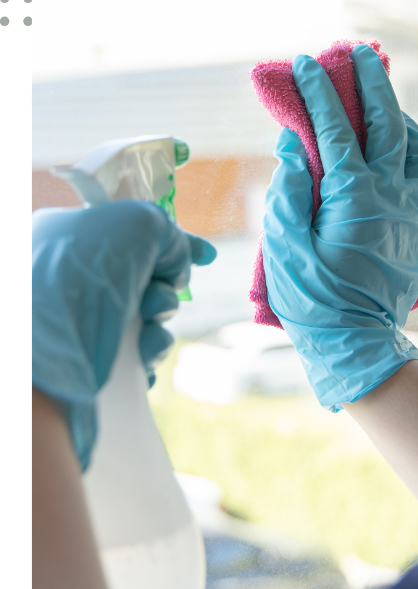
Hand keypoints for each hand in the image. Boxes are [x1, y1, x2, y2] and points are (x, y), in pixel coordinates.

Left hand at [30, 200, 216, 468]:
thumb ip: (168, 233)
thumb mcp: (136, 226)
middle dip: (163, 292)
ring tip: (144, 339)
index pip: (132, 235)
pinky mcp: (88, 362)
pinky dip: (147, 358)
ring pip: (145, 321)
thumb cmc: (80, 278)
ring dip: (159, 329)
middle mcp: (72, 279)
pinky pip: (135, 357)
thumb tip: (176, 266)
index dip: (173, 245)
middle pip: (146, 280)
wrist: (41, 357)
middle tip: (151, 303)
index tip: (205, 256)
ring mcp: (80, 323)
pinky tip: (141, 361)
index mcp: (70, 237)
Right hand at [262, 44, 417, 409]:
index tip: (305, 63)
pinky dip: (416, 156)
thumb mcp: (284, 242)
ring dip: (403, 118)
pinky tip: (401, 151)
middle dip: (371, 82)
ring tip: (384, 102)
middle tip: (358, 54)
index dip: (318, 91)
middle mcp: (392, 194)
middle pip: (388, 122)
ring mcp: (415, 211)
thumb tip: (294, 144)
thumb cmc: (313, 298)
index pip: (335, 127)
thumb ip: (289, 187)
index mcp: (354, 195)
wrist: (356, 342)